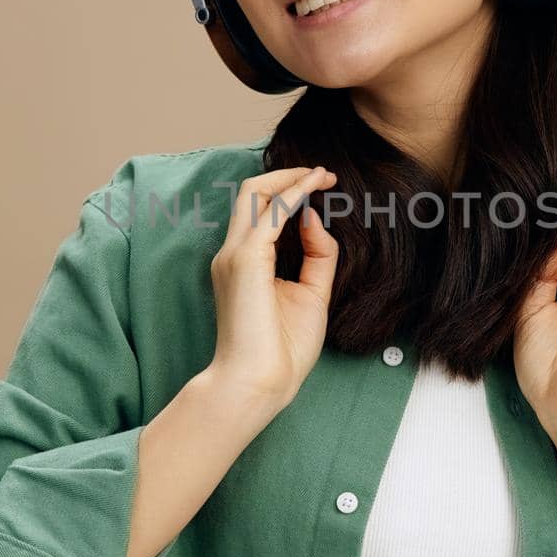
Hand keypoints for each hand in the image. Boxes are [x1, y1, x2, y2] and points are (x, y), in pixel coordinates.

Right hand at [207, 165, 339, 413]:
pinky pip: (270, 213)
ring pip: (255, 194)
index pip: (261, 214)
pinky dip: (293, 194)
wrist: (259, 382)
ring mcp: (234, 255)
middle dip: (288, 176)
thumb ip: (316, 256)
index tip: (322, 186)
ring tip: (322, 174)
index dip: (290, 193)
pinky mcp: (245, 259)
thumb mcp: (310, 294)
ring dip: (291, 179)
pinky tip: (314, 188)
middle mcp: (232, 254)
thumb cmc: (281, 350)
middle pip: (252, 194)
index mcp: (244, 264)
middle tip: (324, 173)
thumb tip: (314, 219)